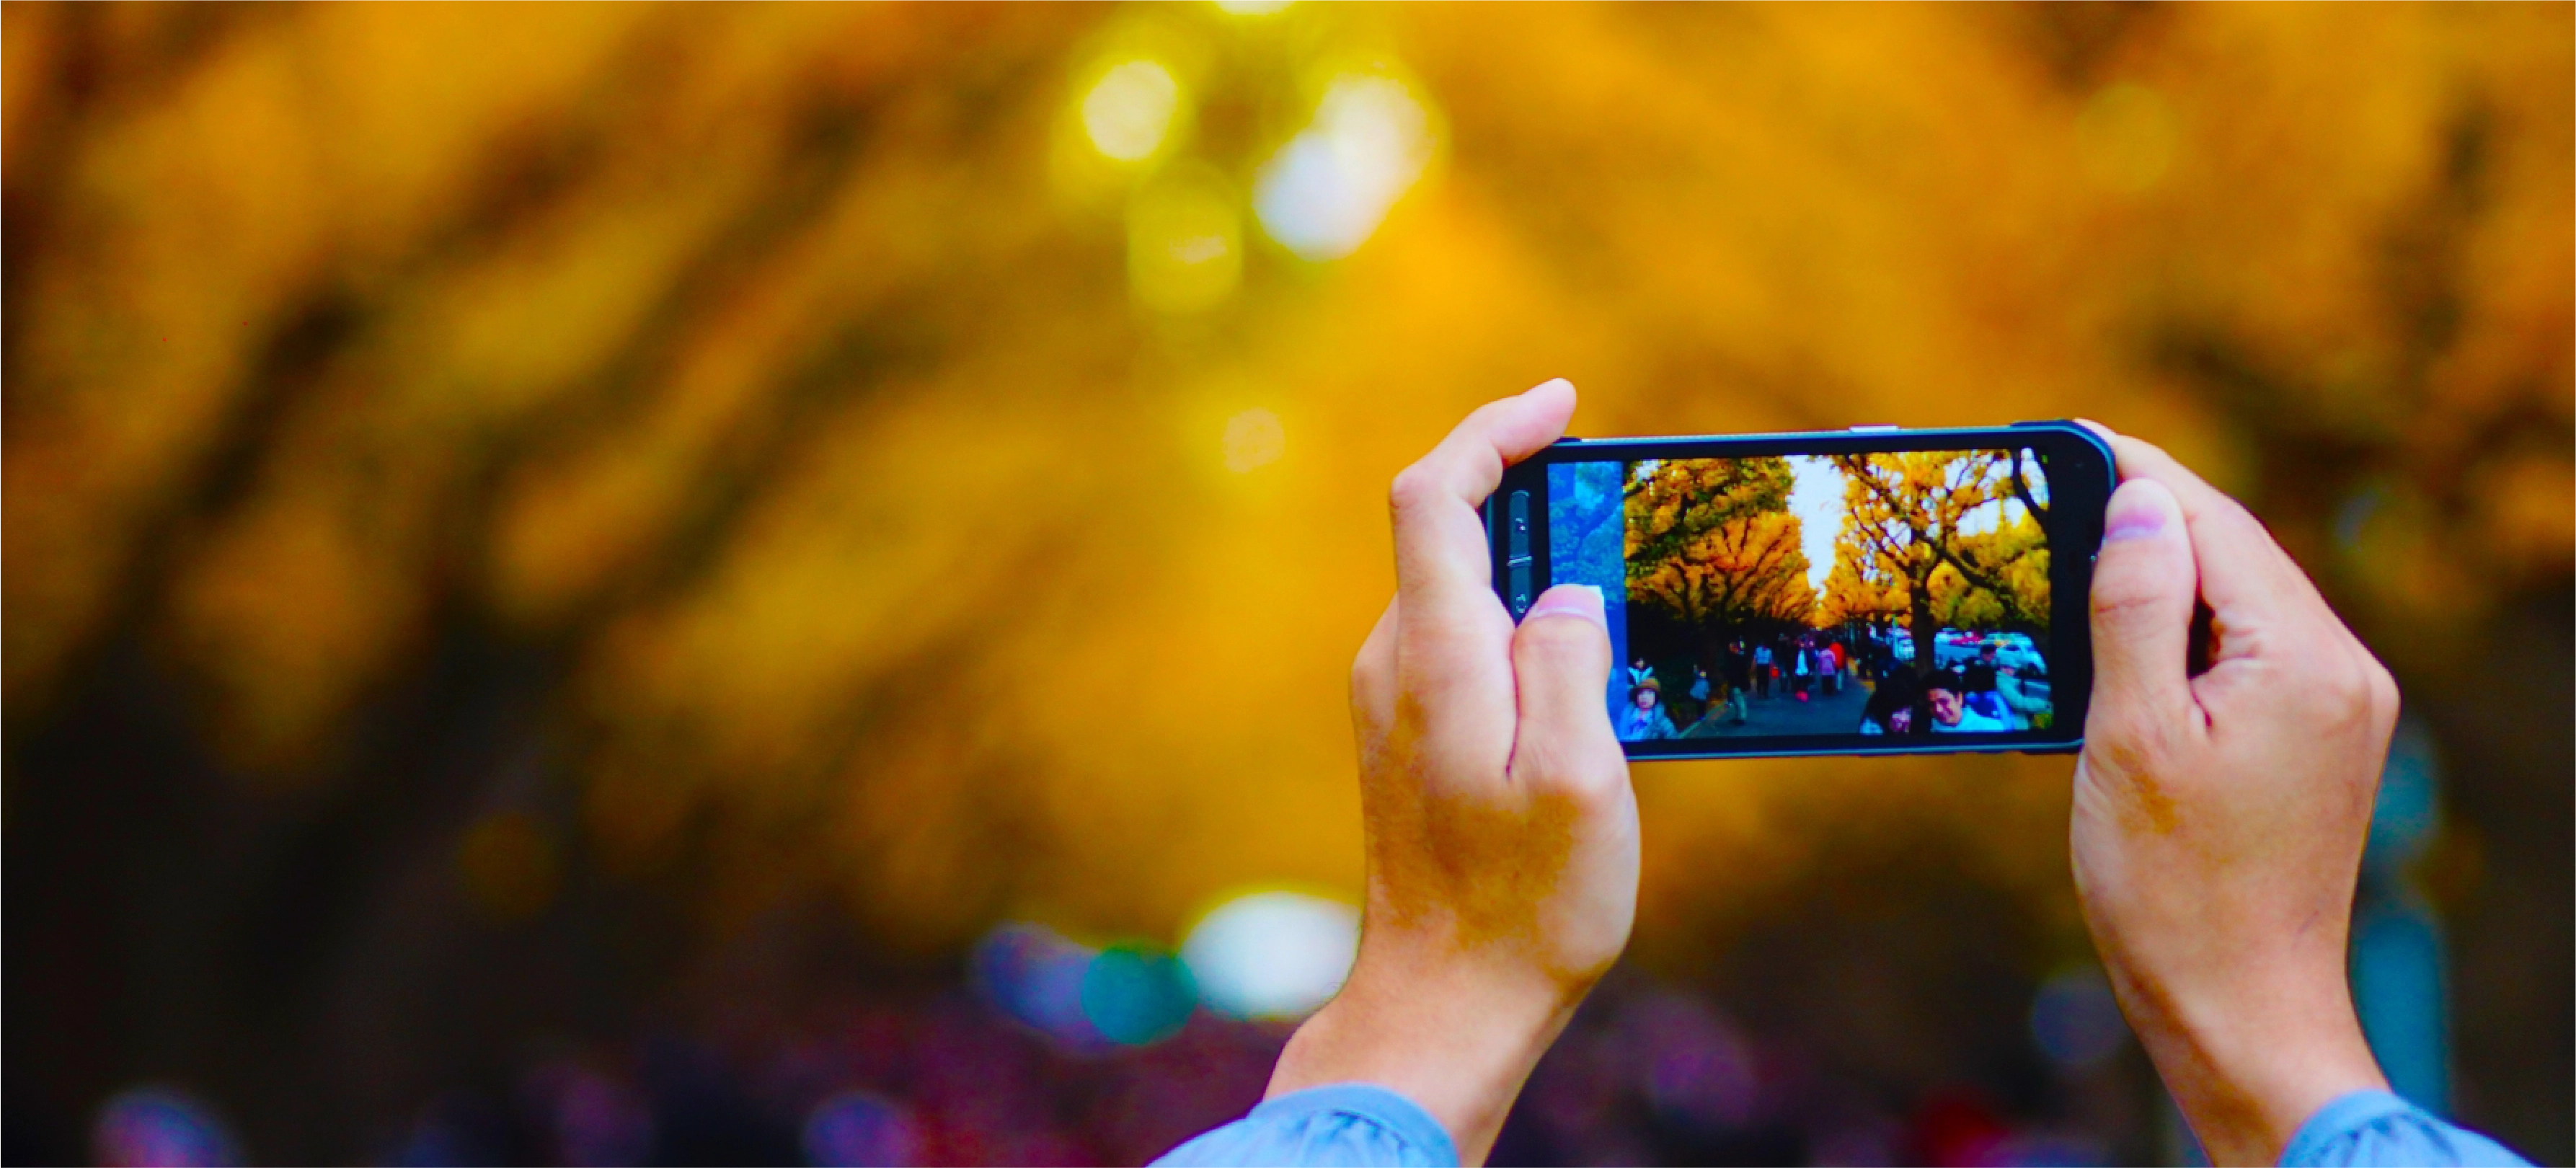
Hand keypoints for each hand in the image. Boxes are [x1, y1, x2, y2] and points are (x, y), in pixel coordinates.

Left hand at [1266, 379, 1637, 1165]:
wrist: (1442, 1002)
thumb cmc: (1524, 904)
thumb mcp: (1582, 777)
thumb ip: (1572, 662)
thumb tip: (1567, 591)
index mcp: (1437, 656)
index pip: (1435, 496)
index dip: (1492, 432)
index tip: (1561, 405)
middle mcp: (1396, 664)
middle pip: (1443, 532)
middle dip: (1527, 494)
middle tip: (1618, 502)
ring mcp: (1391, 702)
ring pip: (1455, 590)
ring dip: (1529, 564)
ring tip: (1616, 593)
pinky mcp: (1404, 738)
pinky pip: (1459, 643)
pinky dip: (1514, 620)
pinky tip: (1578, 670)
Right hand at [2073, 427, 2396, 1167]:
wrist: (2239, 1007)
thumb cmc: (2173, 890)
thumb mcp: (2130, 735)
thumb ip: (2138, 607)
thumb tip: (2141, 501)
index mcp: (2306, 661)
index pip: (2212, 522)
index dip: (2132, 469)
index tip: (2061, 432)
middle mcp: (2344, 673)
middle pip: (2233, 552)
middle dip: (2142, 515)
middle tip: (2048, 481)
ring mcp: (2340, 709)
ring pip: (2240, 600)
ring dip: (2161, 574)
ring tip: (2072, 554)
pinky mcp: (2320, 743)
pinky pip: (2249, 650)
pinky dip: (2185, 630)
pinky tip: (2123, 639)